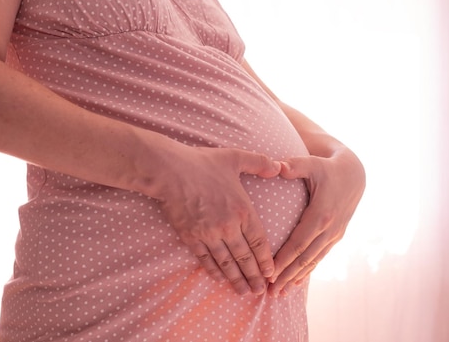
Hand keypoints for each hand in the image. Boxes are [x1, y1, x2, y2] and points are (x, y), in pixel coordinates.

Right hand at [154, 146, 280, 295]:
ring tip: (244, 292)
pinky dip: (214, 271)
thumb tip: (279, 166)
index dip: (266, 260)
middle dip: (254, 277)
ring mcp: (208, 234)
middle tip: (261, 291)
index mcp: (242, 210)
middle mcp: (228, 227)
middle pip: (245, 258)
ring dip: (236, 279)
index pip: (259, 242)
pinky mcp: (191, 237)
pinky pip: (206, 259)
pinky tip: (219, 279)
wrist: (169, 171)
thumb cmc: (201, 162)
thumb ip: (259, 162)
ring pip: (226, 263)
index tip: (271, 273)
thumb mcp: (235, 157)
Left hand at [267, 147, 364, 296]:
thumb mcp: (313, 163)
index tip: (268, 273)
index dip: (284, 259)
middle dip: (287, 276)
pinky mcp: (335, 237)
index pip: (299, 243)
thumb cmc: (327, 167)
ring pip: (313, 262)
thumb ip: (295, 165)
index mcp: (321, 214)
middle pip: (305, 258)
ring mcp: (334, 235)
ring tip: (278, 293)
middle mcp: (329, 229)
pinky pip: (319, 258)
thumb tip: (277, 166)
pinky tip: (295, 283)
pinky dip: (307, 272)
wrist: (354, 174)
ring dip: (295, 279)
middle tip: (269, 292)